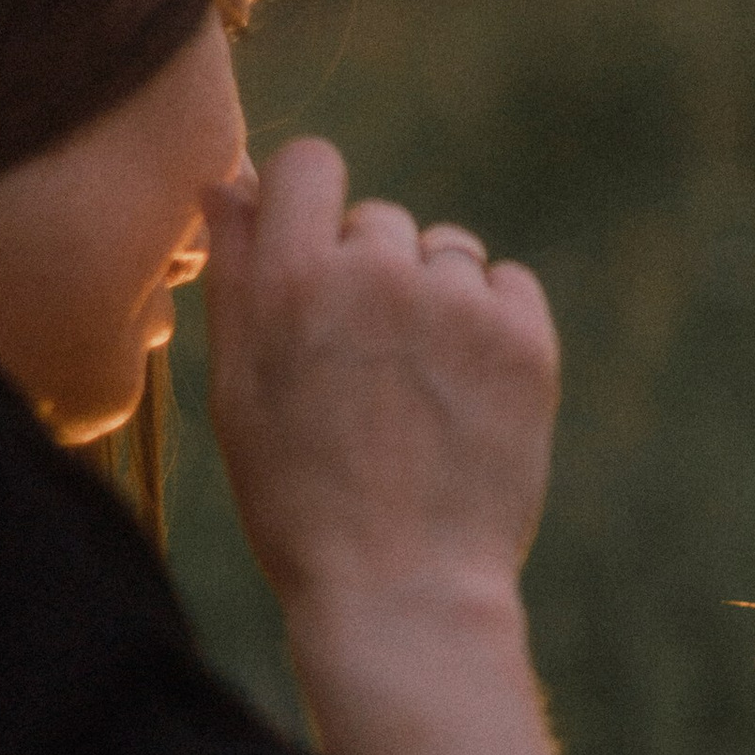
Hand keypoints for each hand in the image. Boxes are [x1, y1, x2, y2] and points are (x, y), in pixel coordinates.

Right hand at [201, 141, 558, 615]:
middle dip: (369, 274)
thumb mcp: (238, 390)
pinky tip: (464, 391)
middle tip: (362, 369)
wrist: (403, 590)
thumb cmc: (299, 499)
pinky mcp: (526, 339)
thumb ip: (234, 273)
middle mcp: (378, 274)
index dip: (309, 203)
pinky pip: (508, 286)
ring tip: (415, 391)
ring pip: (446, 253)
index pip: (309, 164)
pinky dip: (491, 323)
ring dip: (432, 299)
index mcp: (292, 279)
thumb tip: (228, 179)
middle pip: (378, 220)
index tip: (313, 255)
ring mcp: (459, 305)